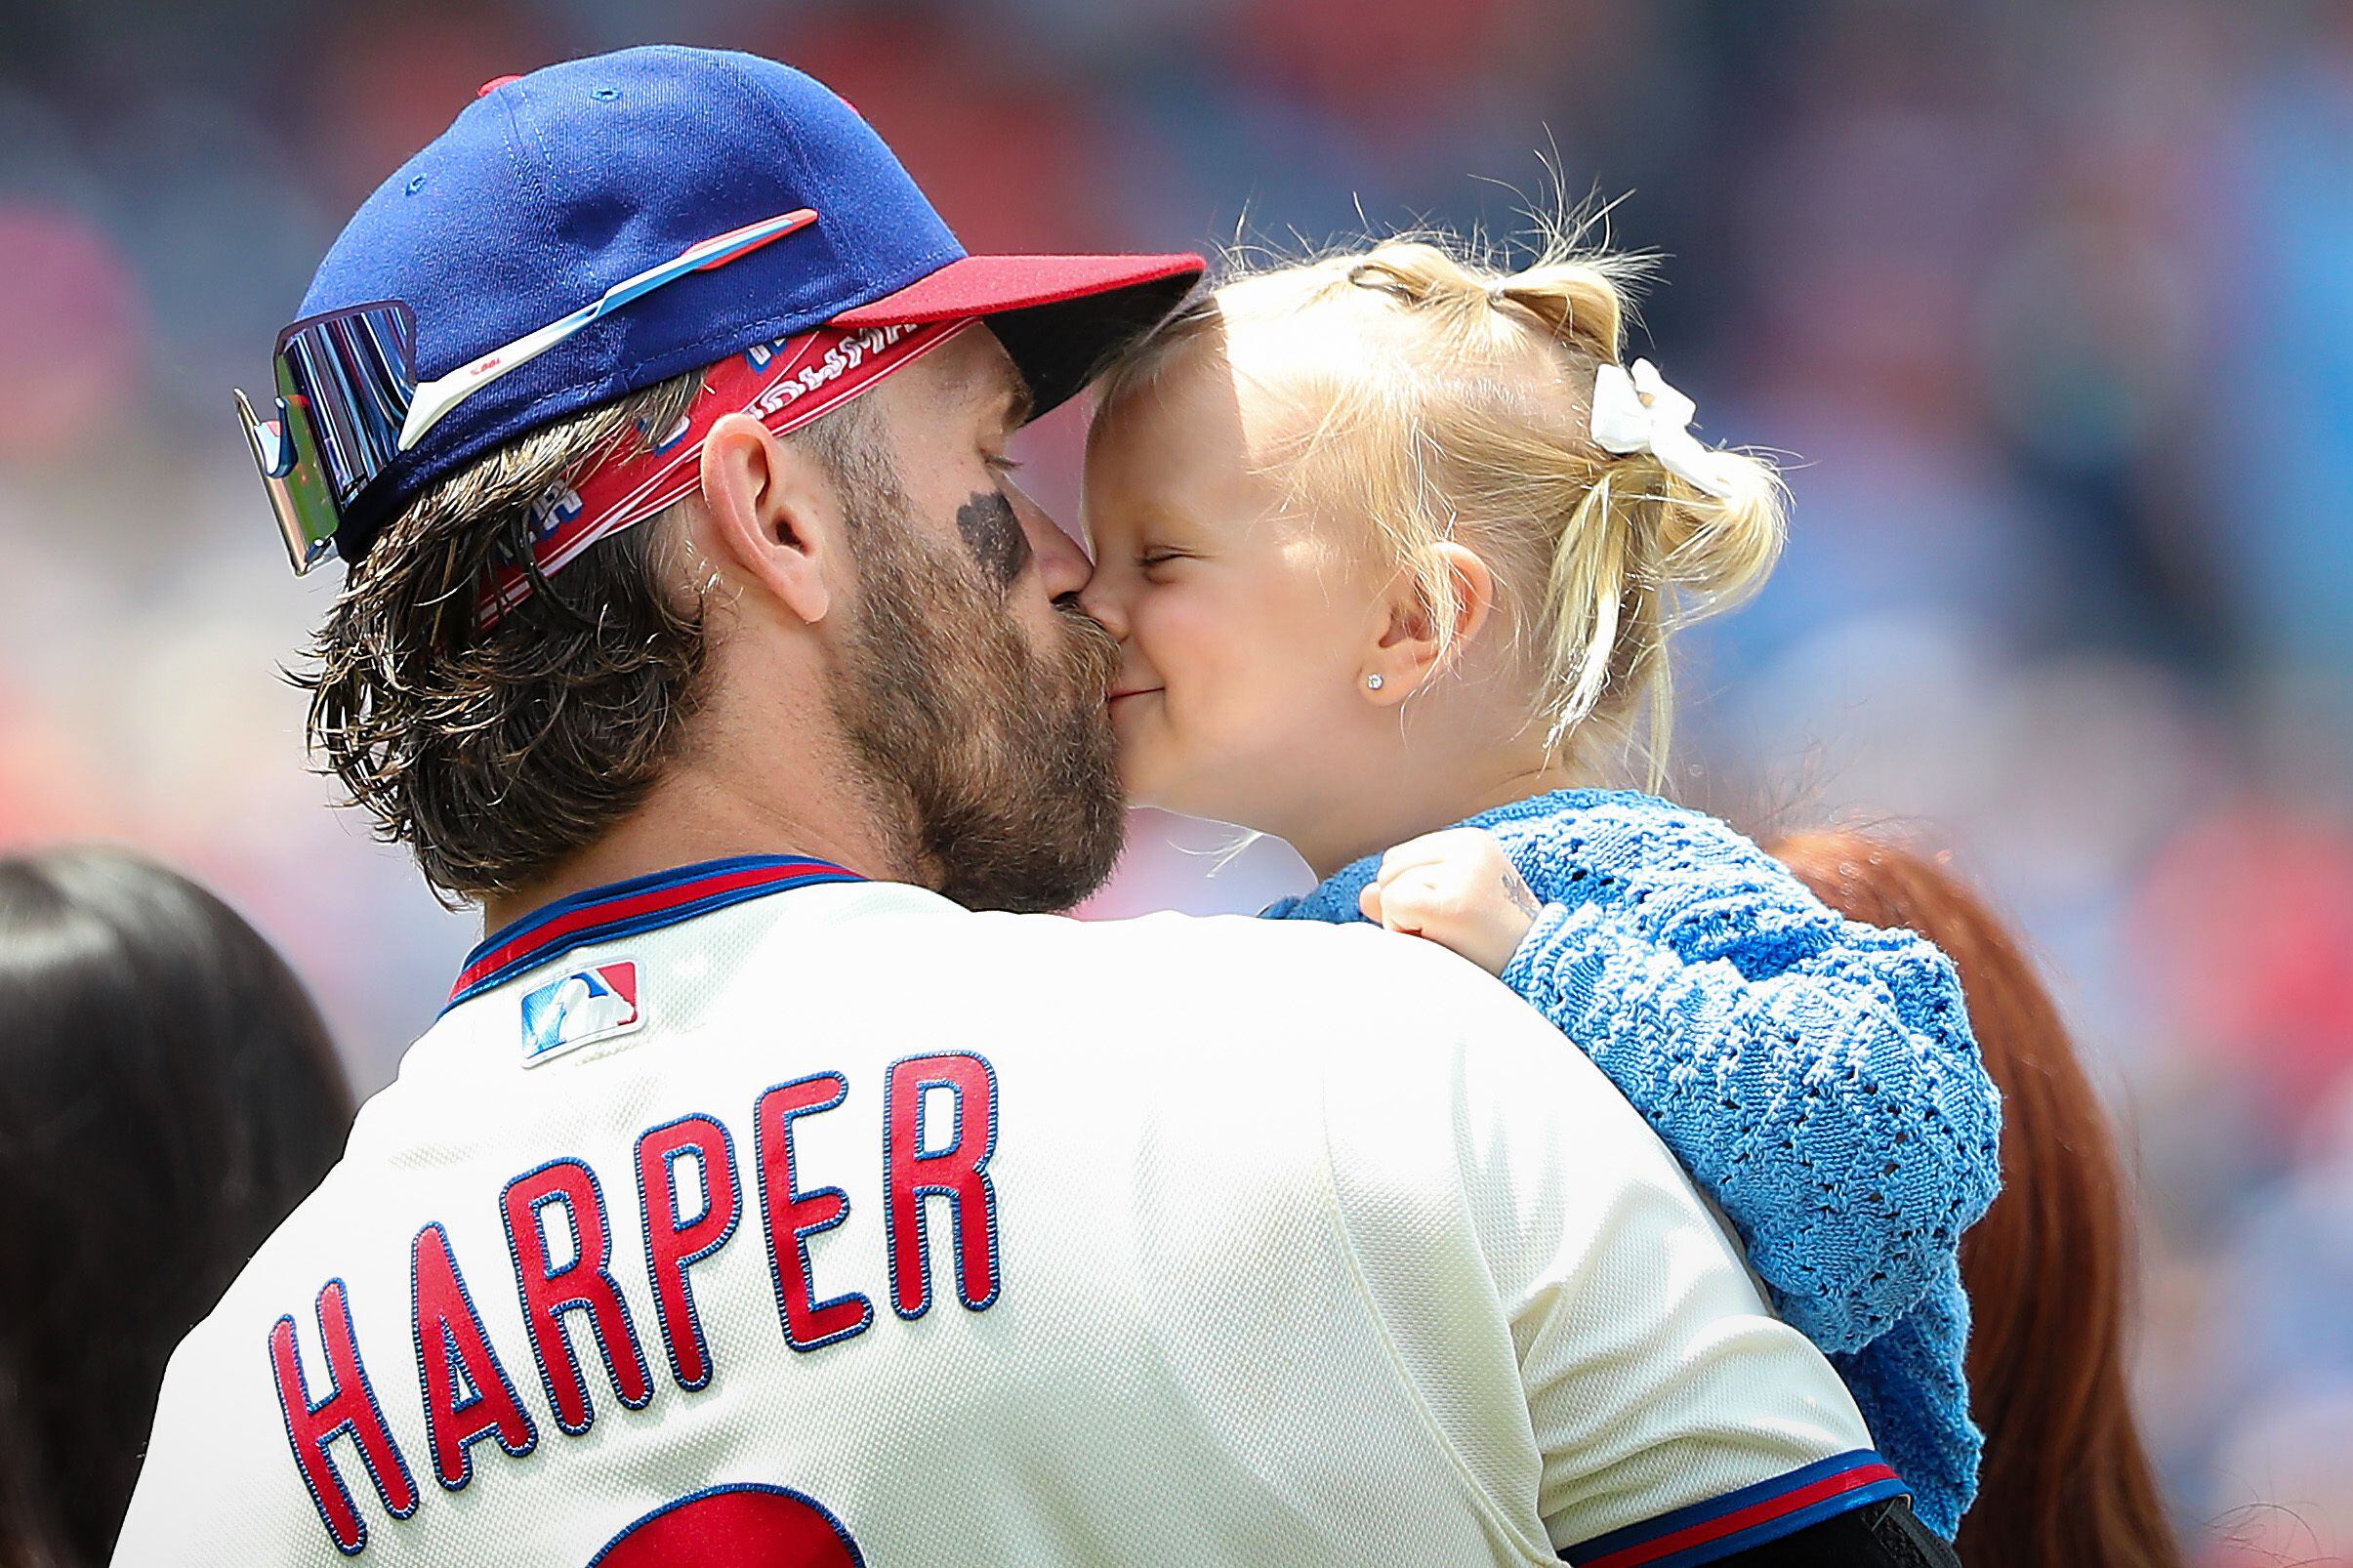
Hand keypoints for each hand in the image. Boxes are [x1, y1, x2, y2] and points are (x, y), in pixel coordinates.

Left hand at [1357, 827, 1543, 975]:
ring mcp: (1462, 873)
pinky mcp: (1451, 902)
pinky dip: (1404, 932)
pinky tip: (1440, 944)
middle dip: (1405, 906)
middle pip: (1390, 868)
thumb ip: (1406, 896)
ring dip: (1406, 923)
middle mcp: (1469, 847)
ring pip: (1389, 887)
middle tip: (1452, 933)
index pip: (1401, 857)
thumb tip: (1365, 894)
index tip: (1455, 918)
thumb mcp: (1450, 912)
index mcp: (1472, 842)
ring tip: (1450, 939)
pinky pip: (1394, 905)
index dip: (1412, 896)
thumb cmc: (1492, 949)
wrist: (1541, 976)